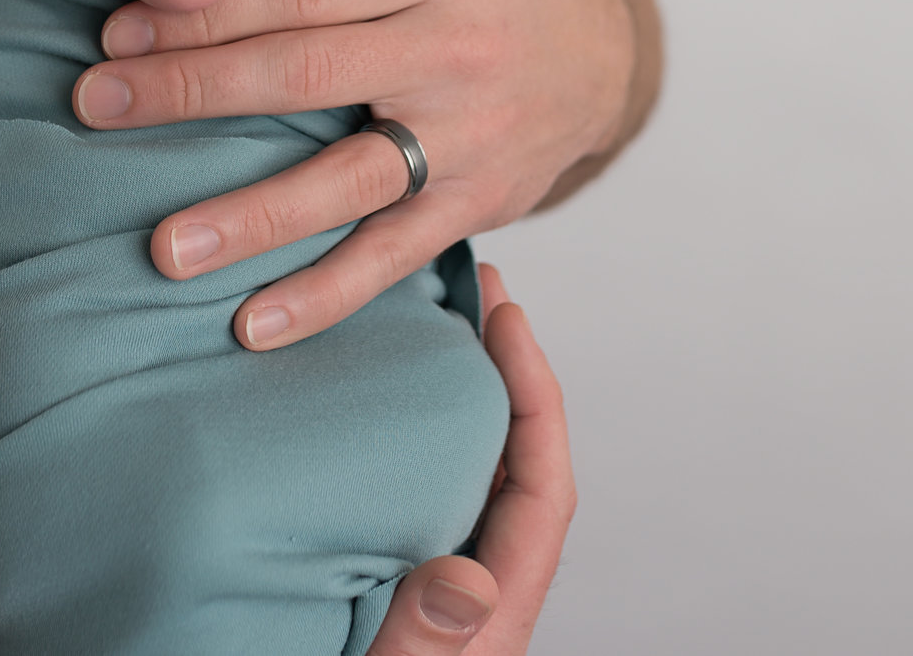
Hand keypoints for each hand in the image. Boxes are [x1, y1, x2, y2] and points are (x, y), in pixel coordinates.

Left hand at [74, 0, 639, 349]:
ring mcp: (468, 134)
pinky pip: (392, 253)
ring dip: (253, 218)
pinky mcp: (476, 203)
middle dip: (192, 91)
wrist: (598, 54)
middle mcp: (455, 47)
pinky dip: (326, 295)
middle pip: (307, 74)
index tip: (115, 26)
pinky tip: (252, 325)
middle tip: (93, 106)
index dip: (207, 9)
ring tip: (164, 249)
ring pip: (350, 180)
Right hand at [369, 266, 574, 654]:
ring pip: (470, 484)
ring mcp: (440, 597)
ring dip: (458, 407)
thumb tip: (470, 574)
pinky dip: (412, 450)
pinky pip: (422, 507)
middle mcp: (477, 601)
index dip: (535, 393)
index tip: (507, 314)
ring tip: (424, 330)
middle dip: (504, 377)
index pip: (543, 487)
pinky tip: (370, 417)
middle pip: (518, 469)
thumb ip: (426, 641)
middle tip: (472, 291)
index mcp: (491, 618)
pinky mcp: (399, 599)